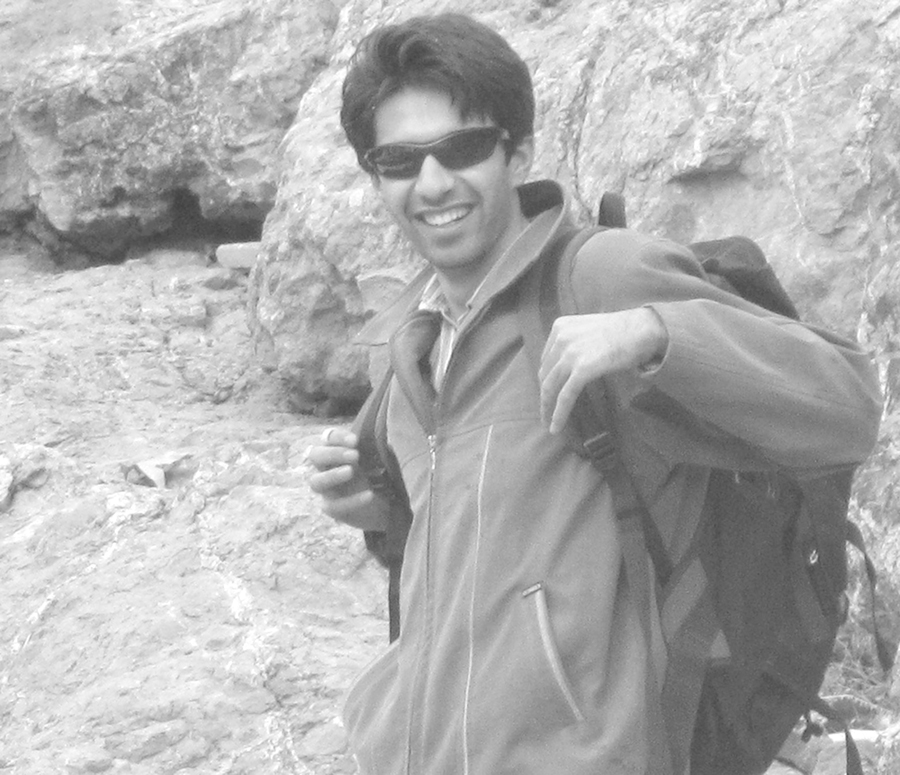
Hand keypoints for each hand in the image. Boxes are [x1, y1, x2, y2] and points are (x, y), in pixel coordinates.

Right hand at [308, 427, 388, 530]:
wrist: (383, 505)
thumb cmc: (377, 474)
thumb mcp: (377, 458)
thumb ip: (375, 445)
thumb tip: (387, 430)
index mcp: (336, 451)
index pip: (327, 438)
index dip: (337, 437)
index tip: (355, 441)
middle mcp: (326, 468)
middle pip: (314, 455)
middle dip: (333, 453)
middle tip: (355, 455)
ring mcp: (326, 489)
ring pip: (315, 482)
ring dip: (332, 475)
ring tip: (351, 471)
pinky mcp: (332, 508)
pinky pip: (334, 506)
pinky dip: (352, 500)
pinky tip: (369, 495)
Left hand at [539, 308, 667, 434]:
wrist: (643, 329)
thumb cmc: (623, 331)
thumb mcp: (590, 331)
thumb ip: (575, 344)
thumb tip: (569, 369)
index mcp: (560, 327)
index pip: (546, 360)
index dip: (546, 381)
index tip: (548, 395)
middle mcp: (560, 338)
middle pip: (546, 375)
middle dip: (544, 397)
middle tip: (545, 414)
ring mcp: (570, 353)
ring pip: (551, 388)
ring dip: (548, 409)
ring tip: (549, 425)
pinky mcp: (582, 369)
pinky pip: (565, 396)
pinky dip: (559, 414)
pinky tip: (556, 427)